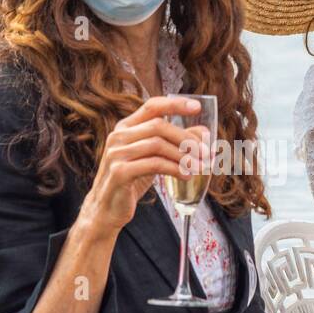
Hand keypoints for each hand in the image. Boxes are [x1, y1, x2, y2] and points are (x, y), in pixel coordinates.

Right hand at [77, 95, 207, 234]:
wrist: (107, 208)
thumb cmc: (132, 180)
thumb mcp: (154, 157)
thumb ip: (174, 143)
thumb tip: (204, 132)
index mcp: (125, 127)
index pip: (152, 106)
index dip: (175, 104)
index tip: (196, 107)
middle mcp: (118, 136)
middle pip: (158, 126)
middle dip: (186, 138)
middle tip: (205, 152)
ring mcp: (116, 153)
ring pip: (157, 144)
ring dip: (183, 156)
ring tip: (199, 167)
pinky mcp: (120, 172)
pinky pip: (154, 164)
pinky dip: (174, 169)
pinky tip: (186, 176)